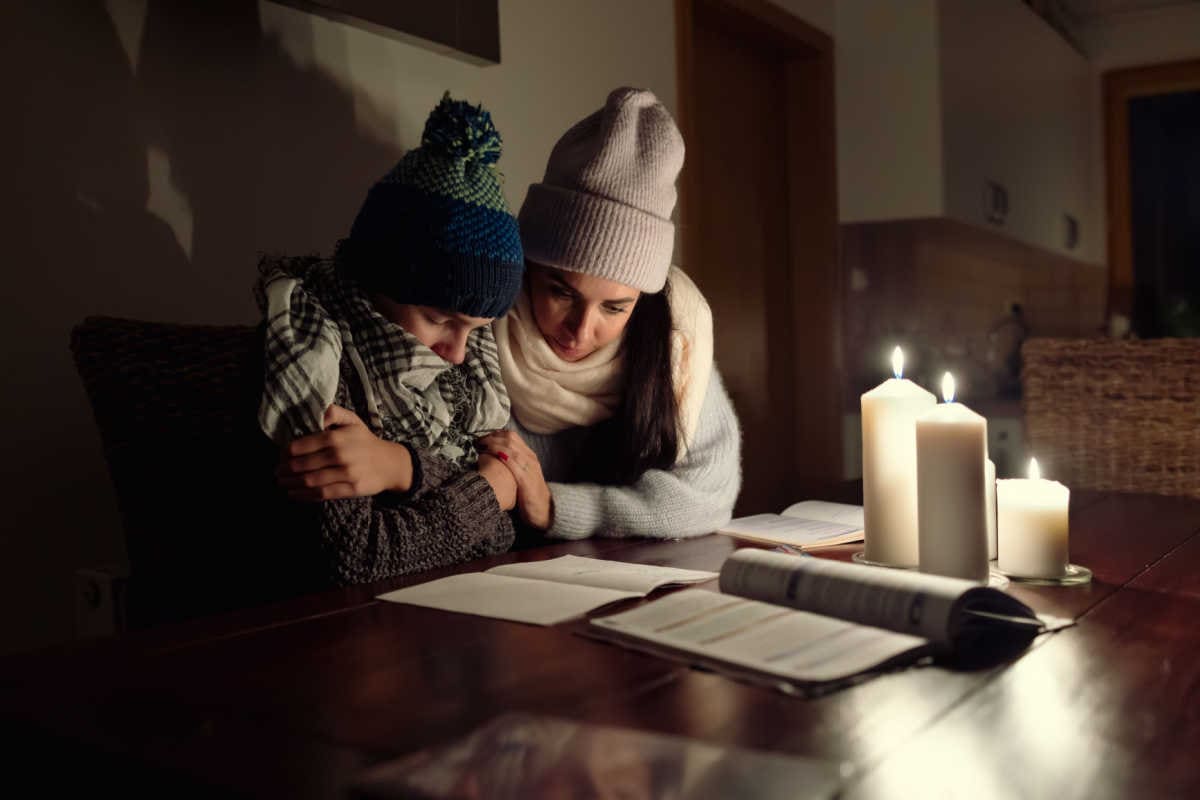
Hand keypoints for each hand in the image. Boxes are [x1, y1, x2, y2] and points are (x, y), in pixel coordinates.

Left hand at [277, 404, 413, 501]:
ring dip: (290, 483)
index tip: (280, 456)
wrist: (390, 463)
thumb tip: (317, 413)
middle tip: (277, 471)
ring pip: (309, 481)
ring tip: (282, 482)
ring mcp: (346, 474)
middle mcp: (340, 455)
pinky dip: (303, 495)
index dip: (285, 453)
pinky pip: (321, 494)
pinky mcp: (351, 489)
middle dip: (284, 470)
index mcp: (336, 437)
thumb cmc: (366, 441)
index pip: (300, 446)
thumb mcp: (352, 421)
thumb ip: (333, 413)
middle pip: (301, 465)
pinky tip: (294, 493)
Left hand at [476, 431, 552, 528]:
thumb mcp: (522, 474)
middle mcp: (530, 458)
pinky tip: (489, 455)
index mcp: (529, 455)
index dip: (495, 434)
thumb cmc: (528, 494)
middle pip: (510, 438)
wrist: (544, 510)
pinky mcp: (526, 479)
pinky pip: (512, 462)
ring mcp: (529, 468)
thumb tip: (492, 457)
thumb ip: (512, 464)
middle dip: (491, 437)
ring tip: (480, 446)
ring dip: (493, 444)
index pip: (512, 436)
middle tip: (477, 441)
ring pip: (510, 448)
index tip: (482, 438)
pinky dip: (500, 456)